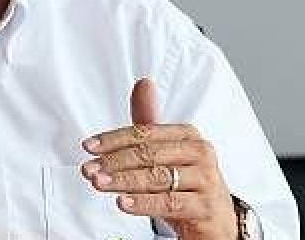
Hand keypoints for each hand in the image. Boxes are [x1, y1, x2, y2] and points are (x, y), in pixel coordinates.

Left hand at [79, 78, 236, 238]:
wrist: (216, 220)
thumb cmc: (186, 182)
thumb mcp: (165, 152)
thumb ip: (149, 122)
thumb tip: (143, 83)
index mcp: (188, 135)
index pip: (145, 133)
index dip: (113, 139)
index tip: (88, 147)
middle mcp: (200, 153)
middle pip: (149, 154)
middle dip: (114, 161)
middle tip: (88, 169)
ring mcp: (205, 180)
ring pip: (157, 177)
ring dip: (123, 180)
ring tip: (98, 183)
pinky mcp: (204, 207)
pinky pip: (168, 203)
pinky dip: (143, 203)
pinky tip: (121, 202)